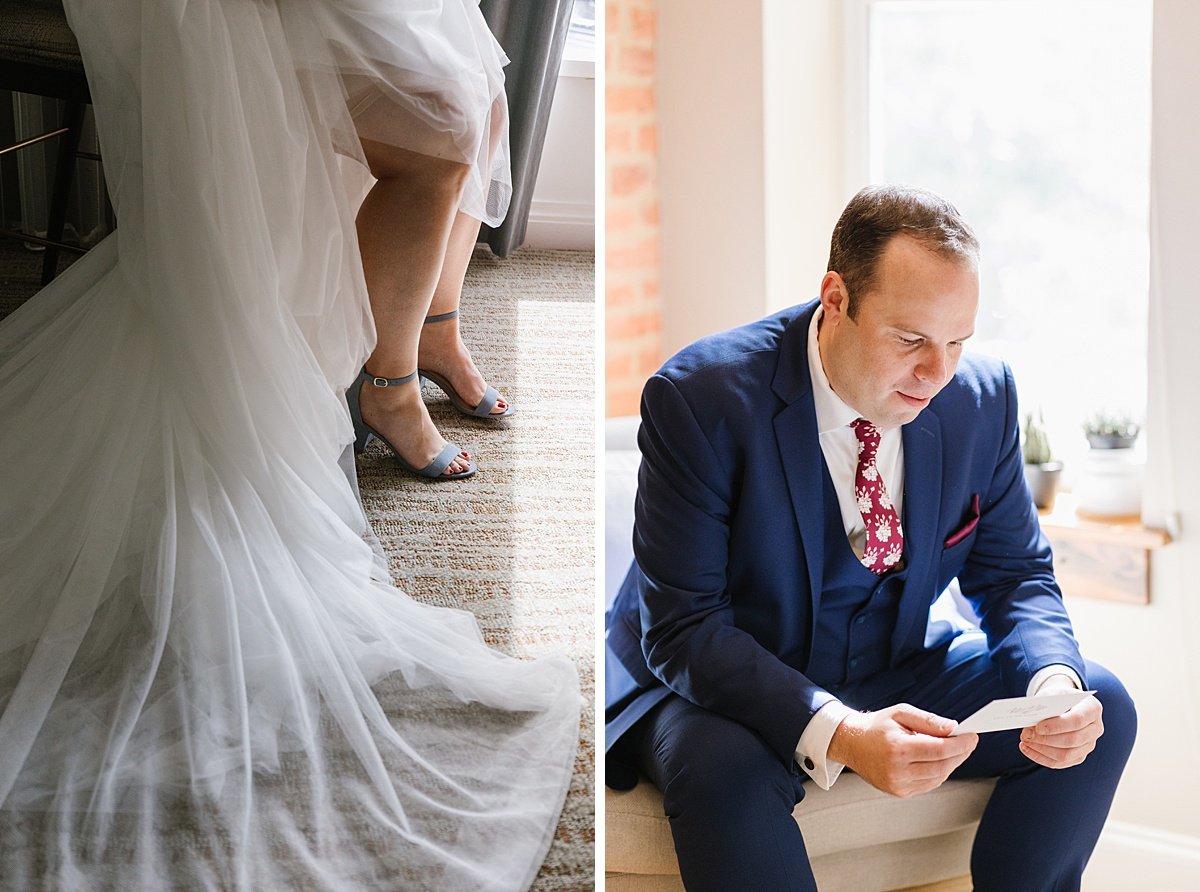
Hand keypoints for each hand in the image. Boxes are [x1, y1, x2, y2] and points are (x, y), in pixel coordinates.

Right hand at [828, 704, 978, 797]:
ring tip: (954, 750)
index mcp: (898, 748)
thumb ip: (928, 720)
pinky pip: (928, 785)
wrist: (851, 743)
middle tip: (968, 742)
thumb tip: (953, 727)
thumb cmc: (876, 726)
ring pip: (938, 778)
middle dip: (960, 754)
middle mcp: (897, 770)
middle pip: (942, 766)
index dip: (961, 744)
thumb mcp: (900, 713)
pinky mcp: (898, 791)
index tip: (972, 736)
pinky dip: (939, 773)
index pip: (940, 750)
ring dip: (951, 764)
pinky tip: (939, 761)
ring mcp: (897, 784)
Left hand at [1020, 684, 1103, 768]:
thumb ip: (1044, 705)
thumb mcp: (1052, 694)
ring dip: (1042, 749)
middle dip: (1046, 739)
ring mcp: (1089, 745)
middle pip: (1072, 740)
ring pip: (1066, 754)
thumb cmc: (1058, 697)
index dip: (1057, 726)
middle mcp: (1095, 729)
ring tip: (1025, 740)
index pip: (1077, 720)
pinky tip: (1026, 748)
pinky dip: (1041, 757)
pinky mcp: (1079, 756)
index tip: (1037, 727)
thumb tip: (1030, 721)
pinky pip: (1060, 762)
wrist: (1066, 704)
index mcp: (1093, 708)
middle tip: (1026, 734)